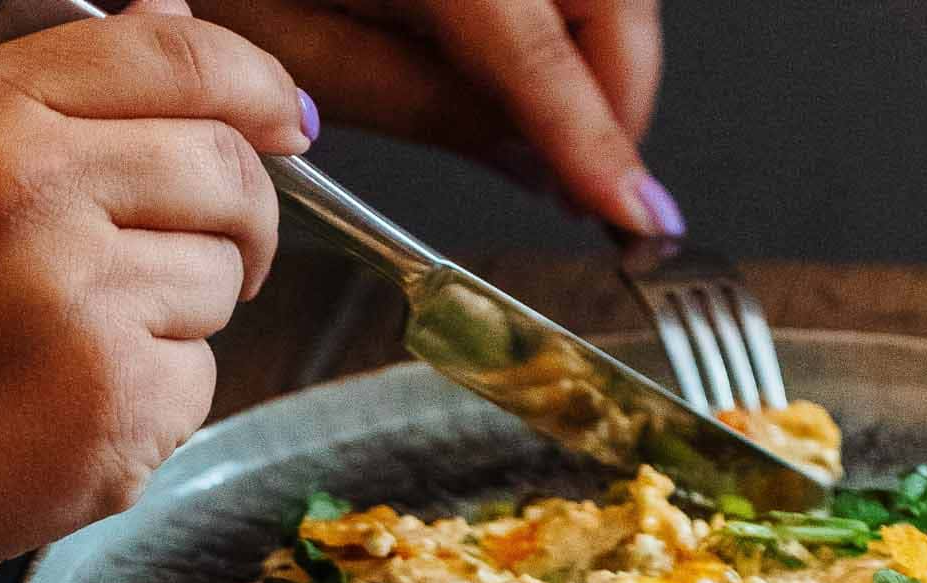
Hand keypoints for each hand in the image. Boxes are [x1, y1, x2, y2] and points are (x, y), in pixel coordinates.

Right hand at [0, 0, 307, 582]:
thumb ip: (59, 91)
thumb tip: (169, 15)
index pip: (171, 59)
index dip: (254, 83)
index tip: (285, 114)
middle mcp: (28, 193)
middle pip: (226, 169)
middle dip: (241, 216)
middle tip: (212, 252)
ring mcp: (77, 301)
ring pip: (221, 278)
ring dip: (186, 312)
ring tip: (90, 339)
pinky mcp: (117, 402)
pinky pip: (202, 376)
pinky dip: (162, 396)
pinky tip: (84, 402)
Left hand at [193, 0, 678, 233]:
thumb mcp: (287, 40)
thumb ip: (418, 100)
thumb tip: (531, 163)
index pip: (536, 57)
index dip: (597, 145)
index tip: (639, 219)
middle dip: (617, 96)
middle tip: (592, 180)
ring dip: (597, 53)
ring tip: (554, 123)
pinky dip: (565, 13)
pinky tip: (525, 57)